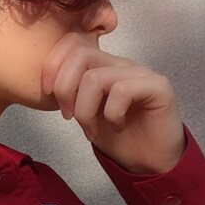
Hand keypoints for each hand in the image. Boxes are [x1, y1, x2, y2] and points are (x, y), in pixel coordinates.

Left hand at [41, 32, 185, 173]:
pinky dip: (111, 114)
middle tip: (68, 116)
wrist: (147, 161)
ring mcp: (140, 72)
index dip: (52, 66)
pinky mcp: (159, 86)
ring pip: (95, 78)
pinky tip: (117, 126)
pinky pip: (122, 91)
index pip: (71, 42)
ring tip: (91, 129)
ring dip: (85, 110)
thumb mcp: (81, 111)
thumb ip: (68, 91)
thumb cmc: (115, 136)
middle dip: (64, 89)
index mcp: (101, 64)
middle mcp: (120, 63)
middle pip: (80, 55)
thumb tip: (46, 82)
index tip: (47, 94)